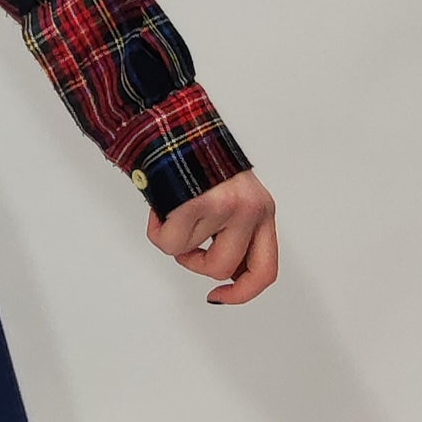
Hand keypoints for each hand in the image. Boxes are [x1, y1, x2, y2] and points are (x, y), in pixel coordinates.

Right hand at [146, 167, 277, 303]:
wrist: (173, 126)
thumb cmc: (194, 161)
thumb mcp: (229, 198)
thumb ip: (231, 232)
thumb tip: (221, 270)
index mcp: (262, 210)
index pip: (265, 269)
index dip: (242, 293)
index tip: (218, 296)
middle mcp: (252, 209)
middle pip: (223, 268)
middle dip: (195, 263)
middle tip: (183, 242)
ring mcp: (228, 207)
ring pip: (189, 254)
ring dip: (172, 238)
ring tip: (170, 209)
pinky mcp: (200, 203)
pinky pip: (170, 242)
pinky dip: (157, 229)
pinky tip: (159, 206)